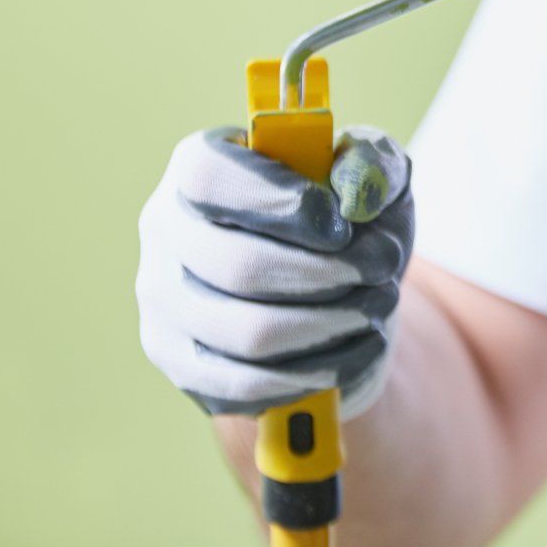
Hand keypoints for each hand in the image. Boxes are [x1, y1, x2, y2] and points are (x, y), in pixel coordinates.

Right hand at [136, 124, 413, 419]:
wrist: (332, 291)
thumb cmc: (346, 220)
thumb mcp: (374, 177)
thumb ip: (374, 163)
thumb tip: (358, 192)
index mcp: (198, 165)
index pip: (210, 177)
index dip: (280, 202)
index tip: (341, 224)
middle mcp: (165, 229)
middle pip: (237, 265)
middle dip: (329, 274)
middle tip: (383, 269)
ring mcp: (164, 301)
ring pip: (248, 332)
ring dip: (332, 323)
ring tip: (377, 305)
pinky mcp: (181, 362)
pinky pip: (248, 383)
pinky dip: (318, 369)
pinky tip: (358, 346)